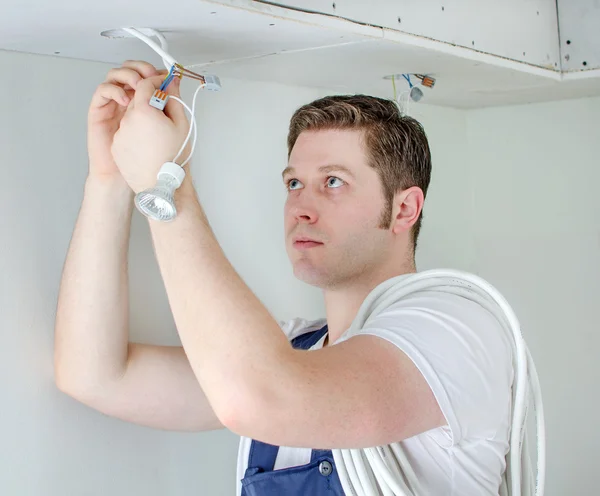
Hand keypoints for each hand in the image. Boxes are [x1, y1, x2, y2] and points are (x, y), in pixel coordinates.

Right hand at [87, 60, 168, 181]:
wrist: (127, 174)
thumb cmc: (146, 154)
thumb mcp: (164, 125)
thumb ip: (167, 102)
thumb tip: (173, 82)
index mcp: (145, 101)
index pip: (147, 75)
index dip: (155, 71)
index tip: (165, 74)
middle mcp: (128, 99)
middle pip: (130, 70)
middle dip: (140, 68)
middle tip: (150, 75)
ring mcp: (113, 103)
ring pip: (115, 75)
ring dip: (128, 75)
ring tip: (138, 86)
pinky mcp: (100, 110)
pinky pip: (103, 90)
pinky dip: (114, 89)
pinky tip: (125, 99)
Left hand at [110, 64, 191, 193]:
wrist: (162, 186)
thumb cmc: (174, 158)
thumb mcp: (181, 124)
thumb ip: (174, 98)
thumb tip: (171, 82)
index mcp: (143, 111)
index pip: (146, 84)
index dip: (157, 82)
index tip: (165, 84)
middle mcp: (127, 120)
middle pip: (137, 99)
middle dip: (150, 101)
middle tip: (165, 112)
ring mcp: (120, 134)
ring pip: (131, 117)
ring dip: (143, 119)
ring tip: (158, 135)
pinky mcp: (116, 147)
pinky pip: (126, 132)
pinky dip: (136, 133)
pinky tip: (149, 145)